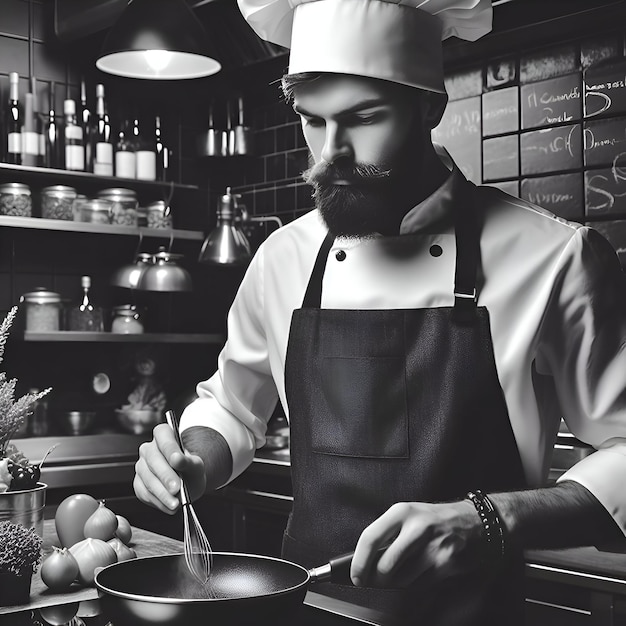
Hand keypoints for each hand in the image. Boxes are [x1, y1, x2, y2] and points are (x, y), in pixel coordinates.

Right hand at [133, 423, 206, 514]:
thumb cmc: (191, 470)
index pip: (162, 435)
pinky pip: (145, 493)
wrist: (189, 484)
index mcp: (163, 436)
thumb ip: (188, 461)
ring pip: (148, 479)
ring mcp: (142, 467)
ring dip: (162, 493)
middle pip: (153, 459)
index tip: (177, 460)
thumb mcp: (196, 465)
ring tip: (176, 502)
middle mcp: (149, 449)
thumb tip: (177, 459)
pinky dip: (158, 502)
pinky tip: (169, 505)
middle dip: (166, 476)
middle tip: (176, 488)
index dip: (169, 448)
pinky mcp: (139, 484)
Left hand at [350, 500, 484, 587]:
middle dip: (377, 580)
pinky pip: (420, 584)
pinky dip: (414, 584)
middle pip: (385, 565)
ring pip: (402, 579)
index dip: (359, 562)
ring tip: (401, 574)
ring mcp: (433, 546)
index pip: (371, 537)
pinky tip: (419, 573)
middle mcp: (417, 527)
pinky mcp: (446, 562)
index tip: (356, 575)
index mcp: (401, 512)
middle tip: (375, 581)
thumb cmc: (433, 519)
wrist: (472, 521)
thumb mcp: (407, 516)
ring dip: (396, 584)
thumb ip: (387, 534)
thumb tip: (364, 561)